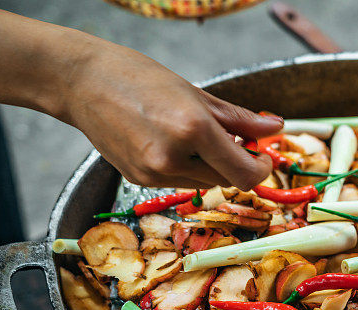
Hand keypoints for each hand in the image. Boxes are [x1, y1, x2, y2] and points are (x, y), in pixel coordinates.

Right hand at [64, 40, 280, 189]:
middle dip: (235, 162)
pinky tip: (168, 142)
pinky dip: (185, 167)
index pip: (244, 172)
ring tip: (193, 135)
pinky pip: (178, 182)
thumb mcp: (197, 95)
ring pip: (203, 183)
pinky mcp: (139, 180)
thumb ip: (239, 119)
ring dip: (210, 166)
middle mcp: (173, 156)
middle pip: (226, 178)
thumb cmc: (139, 79)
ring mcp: (154, 172)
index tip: (262, 158)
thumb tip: (275, 128)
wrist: (81, 83)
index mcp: (193, 128)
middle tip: (230, 138)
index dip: (260, 169)